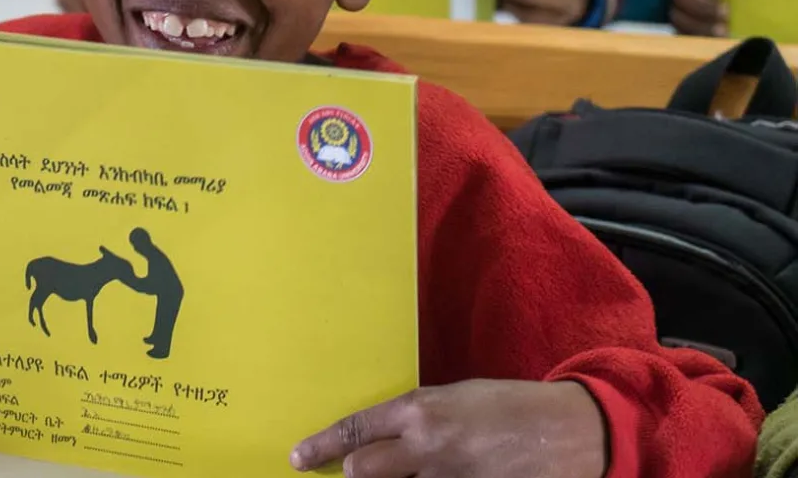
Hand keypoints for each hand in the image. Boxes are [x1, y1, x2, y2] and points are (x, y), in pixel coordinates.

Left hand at [291, 379, 605, 476]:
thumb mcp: (456, 398)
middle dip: (355, 473)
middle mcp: (427, 446)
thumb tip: (382, 435)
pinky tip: (449, 477)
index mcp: (420, 410)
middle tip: (362, 472)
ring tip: (423, 471)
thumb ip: (416, 418)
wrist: (571, 431)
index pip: (354, 431)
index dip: (320, 446)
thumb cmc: (512, 407)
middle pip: (359, 470)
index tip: (297, 457)